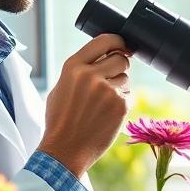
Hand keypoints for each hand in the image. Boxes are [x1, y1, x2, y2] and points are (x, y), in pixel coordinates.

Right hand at [37, 33, 131, 176]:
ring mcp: (107, 90)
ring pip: (125, 79)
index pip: (104, 40)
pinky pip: (128, 96)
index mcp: (73, 67)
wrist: (64, 150)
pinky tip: (106, 116)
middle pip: (120, 58)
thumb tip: (104, 56)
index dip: (117, 41)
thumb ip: (80, 70)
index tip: (122, 46)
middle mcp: (90, 75)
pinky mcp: (120, 105)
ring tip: (101, 105)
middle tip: (109, 82)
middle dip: (119, 68)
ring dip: (118, 88)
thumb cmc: (60, 120)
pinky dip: (121, 104)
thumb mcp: (61, 88)